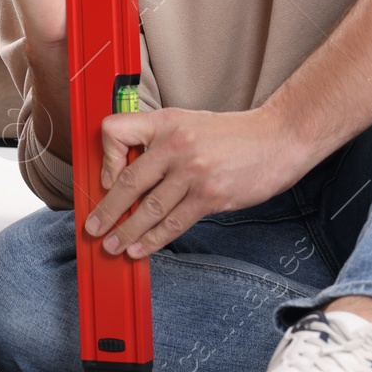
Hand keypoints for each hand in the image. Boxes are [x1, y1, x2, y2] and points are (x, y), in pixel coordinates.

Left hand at [83, 106, 313, 257]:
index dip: (104, 157)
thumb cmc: (232, 135)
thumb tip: (128, 172)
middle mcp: (176, 145)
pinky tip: (141, 249)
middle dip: (107, 210)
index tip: (104, 181)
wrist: (278, 138)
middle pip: (128, 181)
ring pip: (149, 208)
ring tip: (113, 246)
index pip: (116, 131)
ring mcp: (193, 171)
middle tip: (93, 228)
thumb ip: (159, 142)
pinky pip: (174, 223)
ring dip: (126, 231)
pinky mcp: (211, 195)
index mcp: (165, 123)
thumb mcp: (189, 123)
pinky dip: (154, 240)